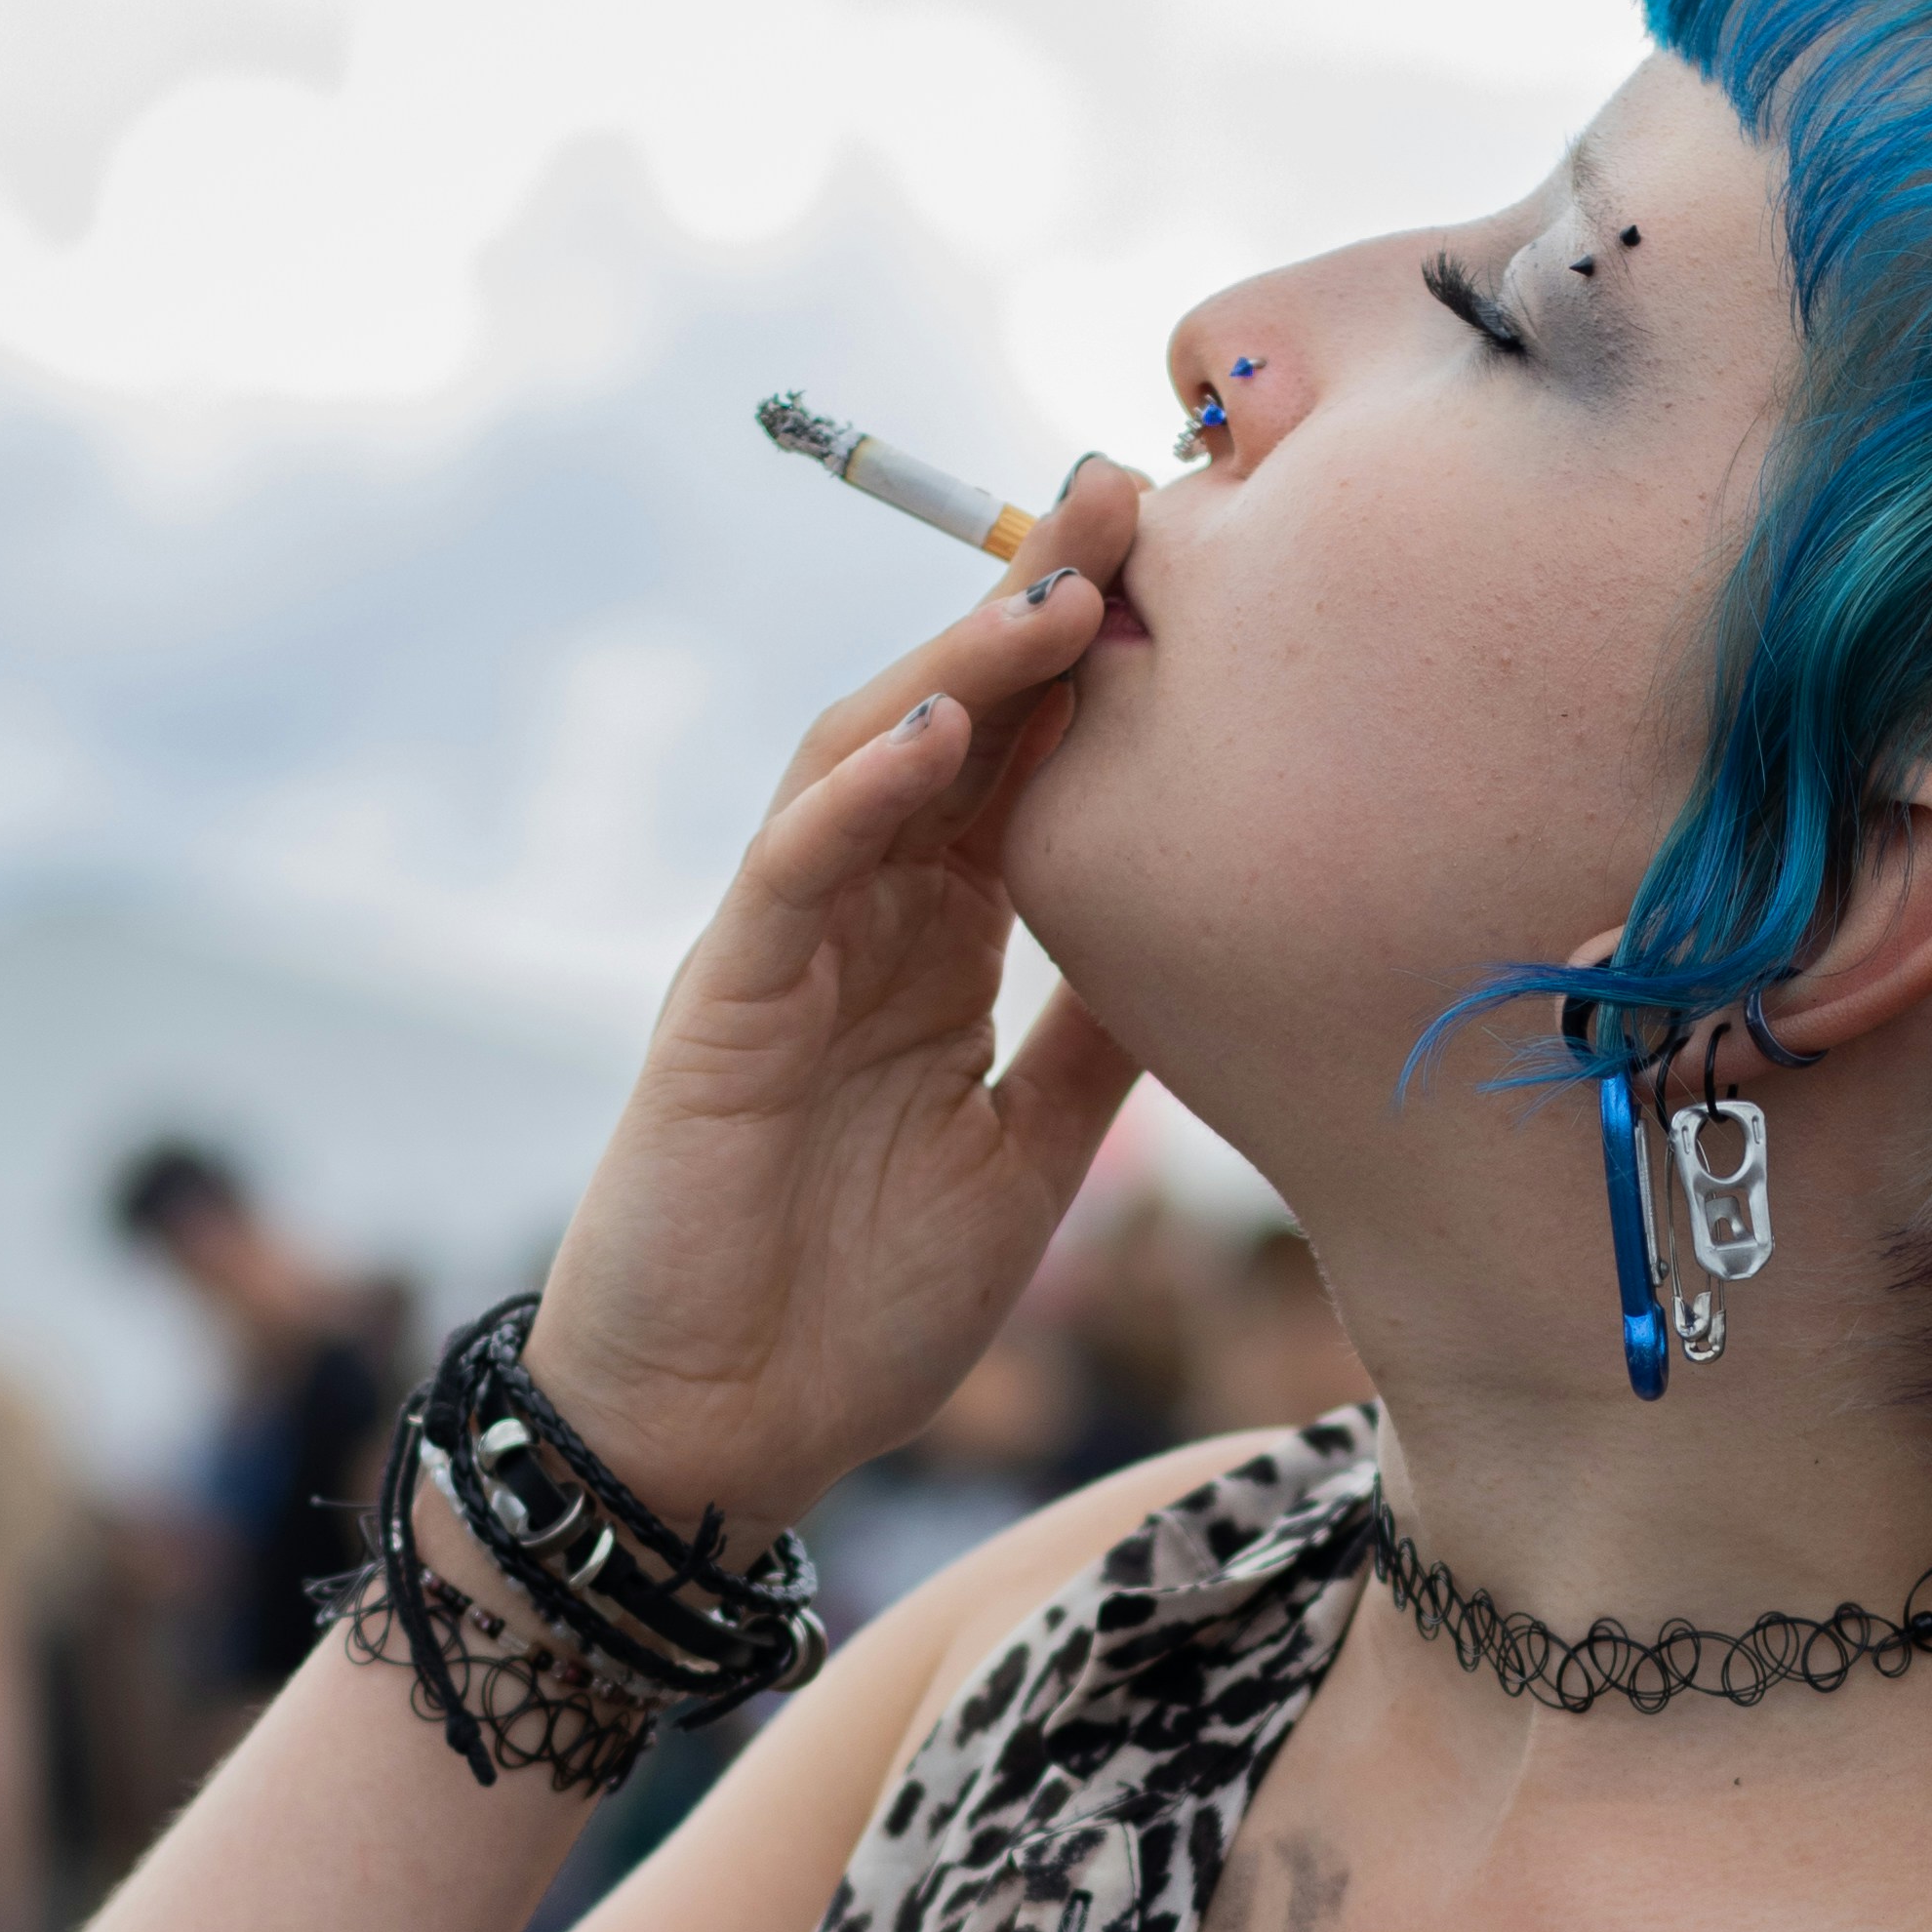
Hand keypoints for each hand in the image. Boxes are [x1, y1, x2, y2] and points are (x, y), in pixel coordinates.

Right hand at [521, 462, 1144, 1537]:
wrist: (725, 1430)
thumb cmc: (860, 1306)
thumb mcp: (1029, 1160)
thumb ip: (1094, 1046)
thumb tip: (1211, 944)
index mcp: (938, 948)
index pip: (1020, 769)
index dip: (1095, 671)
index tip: (1195, 574)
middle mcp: (862, 919)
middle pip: (949, 724)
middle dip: (1035, 610)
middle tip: (1129, 500)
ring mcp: (785, 946)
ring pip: (866, 761)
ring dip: (959, 668)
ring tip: (1058, 591)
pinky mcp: (720, 999)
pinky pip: (792, 868)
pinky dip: (860, 793)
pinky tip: (937, 733)